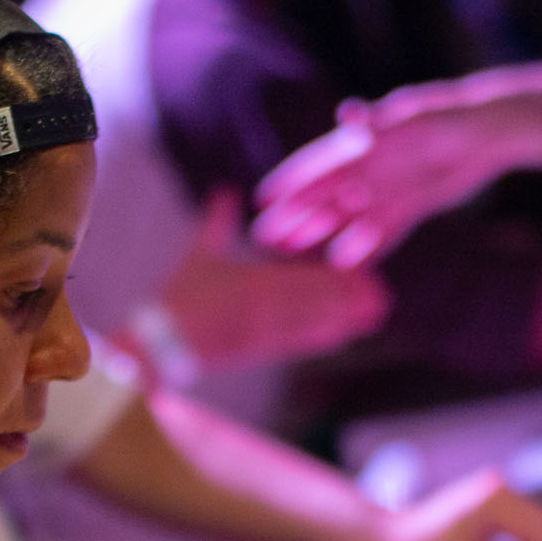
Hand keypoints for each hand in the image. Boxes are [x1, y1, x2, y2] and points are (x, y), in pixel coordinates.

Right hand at [156, 185, 393, 369]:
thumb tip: (223, 188)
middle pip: (317, 303)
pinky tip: (344, 335)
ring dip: (345, 320)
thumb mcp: (198, 255)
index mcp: (253, 282)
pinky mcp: (259, 351)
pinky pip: (297, 343)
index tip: (360, 270)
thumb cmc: (177, 297)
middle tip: (382, 296)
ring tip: (374, 315)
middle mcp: (265, 308)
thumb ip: (216, 221)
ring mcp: (264, 333)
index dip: (335, 276)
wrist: (159, 346)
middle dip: (350, 300)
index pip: (303, 277)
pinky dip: (322, 338)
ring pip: (314, 325)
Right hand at [254, 87, 509, 269]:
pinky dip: (365, 248)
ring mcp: (390, 188)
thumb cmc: (449, 116)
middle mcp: (371, 167)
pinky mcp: (411, 204)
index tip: (262, 199)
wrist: (490, 132)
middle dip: (295, 215)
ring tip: (295, 257)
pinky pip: (382, 231)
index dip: (290, 181)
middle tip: (265, 240)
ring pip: (347, 216)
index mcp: (363, 143)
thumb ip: (380, 120)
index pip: (317, 164)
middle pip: (325, 195)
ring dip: (322, 234)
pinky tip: (347, 268)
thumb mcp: (413, 116)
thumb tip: (347, 113)